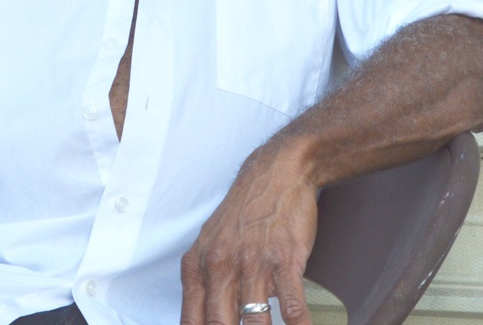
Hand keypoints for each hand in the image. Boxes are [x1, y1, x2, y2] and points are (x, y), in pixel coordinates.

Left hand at [180, 149, 317, 324]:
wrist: (276, 173)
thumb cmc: (244, 212)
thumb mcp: (211, 242)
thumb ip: (205, 281)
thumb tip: (205, 321)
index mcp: (198, 264)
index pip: (192, 320)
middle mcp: (221, 264)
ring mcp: (252, 261)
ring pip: (255, 322)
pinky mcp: (283, 259)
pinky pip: (290, 306)